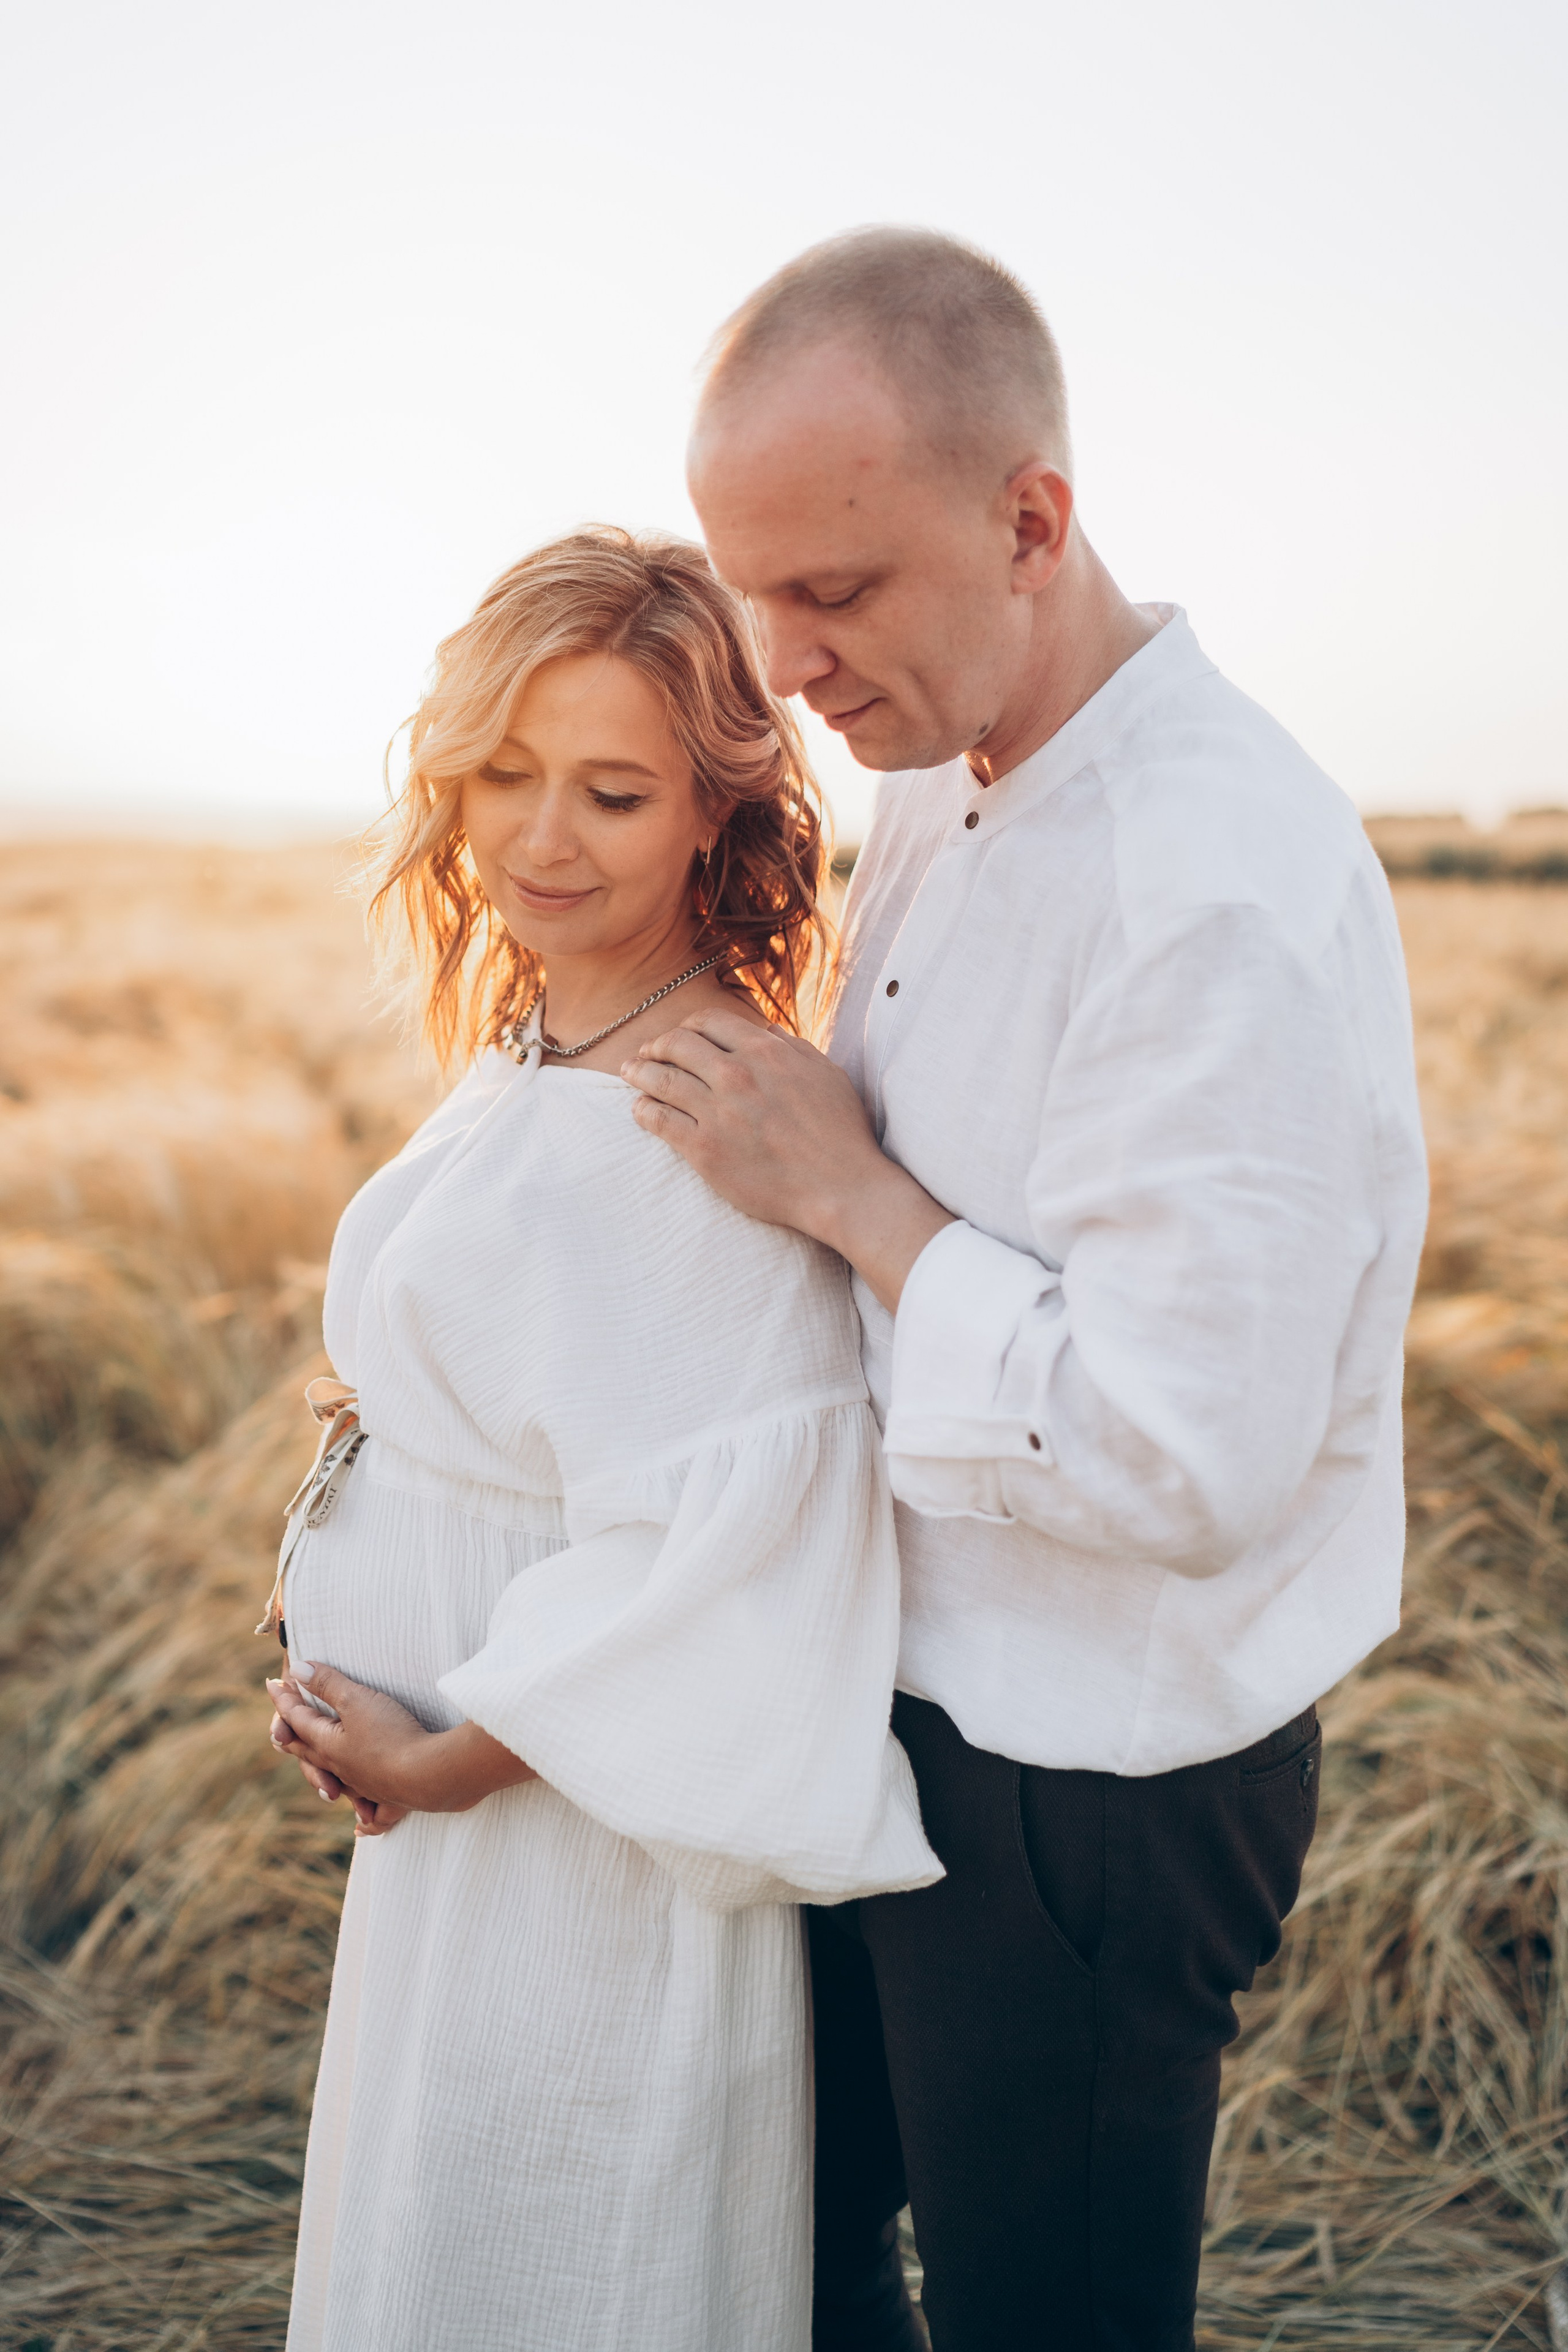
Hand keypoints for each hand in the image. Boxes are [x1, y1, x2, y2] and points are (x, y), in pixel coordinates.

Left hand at [266, 1662, 536, 1821]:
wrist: (428, 1775)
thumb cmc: (390, 1735)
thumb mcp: (356, 1700)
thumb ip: (327, 1684)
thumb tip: (297, 1669)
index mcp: (328, 1745)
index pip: (298, 1718)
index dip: (285, 1699)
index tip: (272, 1684)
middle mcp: (341, 1768)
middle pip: (309, 1752)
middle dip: (293, 1738)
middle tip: (278, 1733)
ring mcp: (363, 1786)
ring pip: (334, 1781)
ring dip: (319, 1777)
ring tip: (315, 1779)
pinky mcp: (387, 1797)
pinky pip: (369, 1812)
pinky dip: (363, 1818)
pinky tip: (361, 1826)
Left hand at [622, 1009, 954, 1311]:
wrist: (840, 1187)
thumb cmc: (839, 1132)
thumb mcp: (825, 1072)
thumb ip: (792, 1047)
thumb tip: (765, 1031)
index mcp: (765, 1051)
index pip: (709, 1021)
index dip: (689, 1027)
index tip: (681, 1037)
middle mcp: (737, 1075)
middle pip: (677, 1044)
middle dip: (657, 1045)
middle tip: (647, 1053)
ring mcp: (717, 1112)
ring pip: (661, 1079)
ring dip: (639, 1072)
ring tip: (630, 1073)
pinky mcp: (704, 1149)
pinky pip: (659, 1120)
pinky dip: (643, 1109)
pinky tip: (640, 1109)